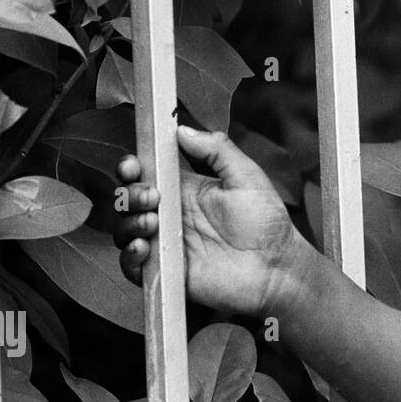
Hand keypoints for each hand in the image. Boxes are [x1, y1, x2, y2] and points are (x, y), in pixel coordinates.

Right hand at [113, 126, 309, 317]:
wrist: (276, 266)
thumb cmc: (266, 224)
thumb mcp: (246, 176)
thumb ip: (216, 149)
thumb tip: (182, 130)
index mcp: (185, 190)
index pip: (146, 173)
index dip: (132, 167)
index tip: (133, 164)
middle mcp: (171, 215)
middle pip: (128, 199)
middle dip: (130, 193)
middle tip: (152, 196)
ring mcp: (166, 243)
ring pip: (124, 229)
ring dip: (129, 222)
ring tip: (153, 222)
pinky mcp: (165, 271)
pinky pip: (132, 265)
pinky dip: (129, 255)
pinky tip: (144, 246)